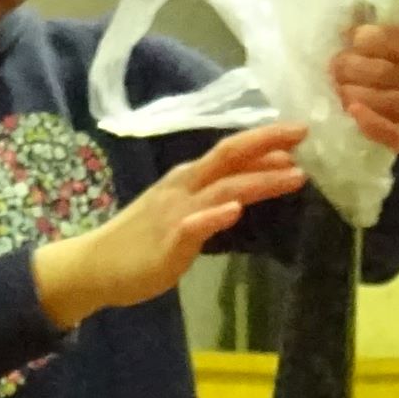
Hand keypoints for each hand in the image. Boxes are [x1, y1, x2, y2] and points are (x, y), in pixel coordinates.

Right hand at [35, 123, 308, 328]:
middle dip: (268, 145)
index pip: (230, 152)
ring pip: (223, 189)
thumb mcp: (181, 211)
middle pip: (229, 158)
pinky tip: (233, 211)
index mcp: (188, 179)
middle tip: (303, 133)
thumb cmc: (141, 240)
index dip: (264, 140)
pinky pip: (193, 226)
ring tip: (294, 175)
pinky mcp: (167, 242)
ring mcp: (175, 213)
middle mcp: (184, 188)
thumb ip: (211, 199)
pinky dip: (213, 216)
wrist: (95, 266)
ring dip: (258, 180)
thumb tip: (248, 190)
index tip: (298, 131)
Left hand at [331, 20, 398, 153]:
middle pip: (387, 71)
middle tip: (333, 67)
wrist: (388, 108)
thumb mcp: (374, 42)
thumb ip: (363, 31)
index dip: (370, 38)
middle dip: (352, 68)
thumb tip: (345, 27)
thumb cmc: (376, 66)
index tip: (350, 39)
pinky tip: (352, 111)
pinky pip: (391, 132)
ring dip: (355, 93)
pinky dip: (370, 122)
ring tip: (338, 88)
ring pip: (387, 100)